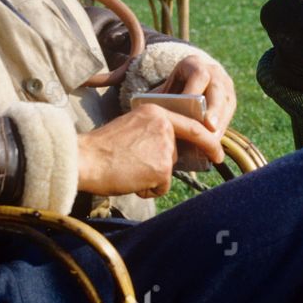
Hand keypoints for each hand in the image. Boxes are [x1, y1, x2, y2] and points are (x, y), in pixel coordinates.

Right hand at [76, 100, 224, 197]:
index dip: (208, 141)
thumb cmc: (102, 148)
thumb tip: (172, 151)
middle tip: (141, 170)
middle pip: (176, 153)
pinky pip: (161, 186)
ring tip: (126, 169)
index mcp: (156, 112)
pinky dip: (147, 189)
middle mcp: (165, 126)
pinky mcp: (162, 168)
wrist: (84, 160)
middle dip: (163, 167)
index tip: (217, 152)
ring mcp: (165, 147)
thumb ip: (155, 133)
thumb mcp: (132, 127)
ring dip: (151, 177)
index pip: (193, 125)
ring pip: (167, 171)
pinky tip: (129, 180)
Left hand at [157, 52, 236, 133]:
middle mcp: (214, 72)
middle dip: (214, 108)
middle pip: (217, 89)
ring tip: (213, 140)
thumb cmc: (171, 90)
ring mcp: (225, 85)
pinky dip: (222, 127)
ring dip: (221, 121)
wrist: (189, 82)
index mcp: (194, 64)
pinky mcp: (230, 99)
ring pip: (227, 102)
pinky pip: (229, 113)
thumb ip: (162, 100)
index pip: (199, 75)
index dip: (194, 92)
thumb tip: (155, 118)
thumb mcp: (166, 89)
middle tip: (210, 126)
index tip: (187, 109)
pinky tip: (214, 140)